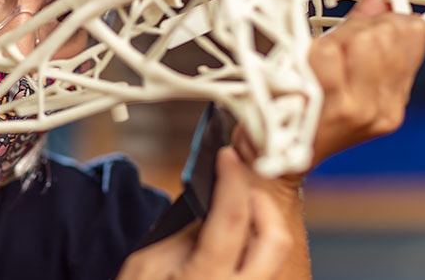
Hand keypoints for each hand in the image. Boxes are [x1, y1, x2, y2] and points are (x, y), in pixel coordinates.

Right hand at [118, 147, 291, 279]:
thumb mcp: (147, 265)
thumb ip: (183, 233)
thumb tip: (212, 202)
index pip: (232, 217)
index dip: (232, 179)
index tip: (228, 156)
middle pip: (275, 238)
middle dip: (263, 203)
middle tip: (240, 188)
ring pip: (276, 255)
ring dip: (260, 226)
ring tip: (232, 216)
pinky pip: (265, 271)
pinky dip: (254, 249)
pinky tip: (233, 245)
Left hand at [305, 0, 424, 168]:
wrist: (267, 164)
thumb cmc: (298, 118)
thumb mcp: (340, 76)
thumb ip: (361, 32)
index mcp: (390, 100)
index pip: (412, 33)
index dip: (384, 16)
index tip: (362, 20)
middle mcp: (378, 107)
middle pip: (386, 33)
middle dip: (357, 25)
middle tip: (332, 40)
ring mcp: (353, 108)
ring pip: (359, 40)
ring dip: (332, 37)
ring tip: (314, 55)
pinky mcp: (325, 105)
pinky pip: (326, 54)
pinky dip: (308, 51)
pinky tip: (299, 65)